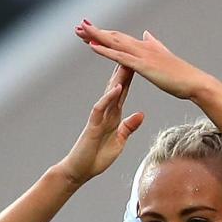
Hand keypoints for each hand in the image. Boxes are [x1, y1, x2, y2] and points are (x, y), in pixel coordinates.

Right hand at [57, 64, 143, 186]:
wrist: (80, 170)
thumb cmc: (97, 156)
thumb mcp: (120, 140)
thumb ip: (129, 127)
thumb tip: (141, 114)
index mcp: (113, 114)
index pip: (123, 91)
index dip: (132, 76)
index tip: (141, 62)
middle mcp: (106, 112)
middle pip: (116, 86)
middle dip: (124, 70)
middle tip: (132, 51)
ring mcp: (98, 117)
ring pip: (108, 93)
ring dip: (117, 77)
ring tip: (126, 61)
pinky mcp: (92, 125)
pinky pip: (101, 108)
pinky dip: (109, 97)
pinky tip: (117, 87)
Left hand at [75, 21, 210, 100]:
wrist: (194, 82)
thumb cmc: (182, 76)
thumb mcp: (164, 56)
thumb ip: (154, 44)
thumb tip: (146, 34)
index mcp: (146, 47)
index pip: (121, 38)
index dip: (106, 33)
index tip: (91, 29)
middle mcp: (142, 47)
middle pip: (114, 36)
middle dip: (96, 31)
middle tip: (79, 25)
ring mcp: (142, 55)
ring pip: (114, 43)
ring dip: (96, 36)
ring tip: (80, 31)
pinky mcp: (143, 66)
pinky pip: (119, 57)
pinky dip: (105, 50)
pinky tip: (92, 46)